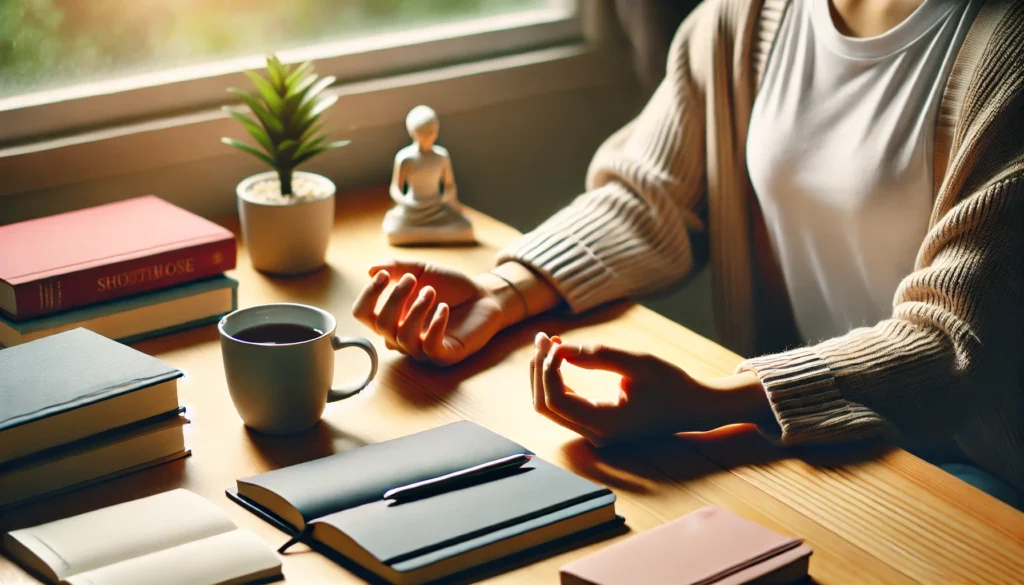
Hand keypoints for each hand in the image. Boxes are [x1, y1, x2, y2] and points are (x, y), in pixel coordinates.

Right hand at [352, 259, 505, 365]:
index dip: (369, 295)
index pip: (362, 314)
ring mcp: (422, 349)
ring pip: (403, 338)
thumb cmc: (450, 286)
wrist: (483, 296)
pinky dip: (435, 325)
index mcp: (391, 317)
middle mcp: (401, 337)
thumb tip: (371, 269)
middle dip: (395, 298)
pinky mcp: (444, 356)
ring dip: (416, 309)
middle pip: (381, 325)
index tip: (383, 275)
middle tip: (413, 279)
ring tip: (432, 292)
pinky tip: (444, 308)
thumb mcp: (422, 270)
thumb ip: (396, 267)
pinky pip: (430, 348)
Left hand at [531, 333, 770, 445]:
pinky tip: (560, 355)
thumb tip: (560, 349)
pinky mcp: (595, 425)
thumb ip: (598, 356)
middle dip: (540, 370)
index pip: (555, 400)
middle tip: (543, 337)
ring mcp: (593, 433)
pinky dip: (557, 380)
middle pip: (545, 406)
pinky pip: (564, 405)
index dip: (548, 369)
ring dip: (545, 374)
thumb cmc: (671, 384)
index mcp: (604, 423)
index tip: (555, 341)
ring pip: (550, 406)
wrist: (693, 408)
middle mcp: (594, 435)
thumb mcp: (638, 362)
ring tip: (549, 342)